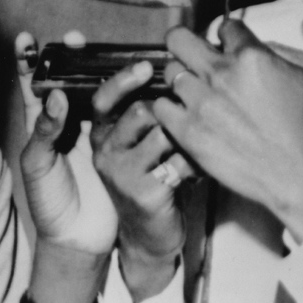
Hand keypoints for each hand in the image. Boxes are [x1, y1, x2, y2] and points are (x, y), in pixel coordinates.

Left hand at [16, 33, 117, 258]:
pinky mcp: (121, 147)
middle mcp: (72, 122)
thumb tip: (56, 97)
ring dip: (115, 76)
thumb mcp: (37, 167)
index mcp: (46, 124)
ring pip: (106, 95)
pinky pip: (130, 121)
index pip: (34, 86)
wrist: (79, 239)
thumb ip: (43, 131)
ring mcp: (98, 132)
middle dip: (80, 58)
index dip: (29, 61)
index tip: (26, 38)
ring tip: (126, 61)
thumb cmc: (49, 203)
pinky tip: (148, 88)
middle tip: (81, 39)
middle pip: (77, 81)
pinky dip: (139, 102)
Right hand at [90, 62, 194, 269]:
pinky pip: (180, 161)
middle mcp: (106, 152)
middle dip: (173, 110)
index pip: (104, 99)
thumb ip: (143, 116)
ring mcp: (122, 174)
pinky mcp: (144, 193)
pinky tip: (202, 169)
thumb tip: (172, 73)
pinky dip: (198, 162)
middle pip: (141, 111)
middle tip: (195, 116)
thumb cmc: (150, 179)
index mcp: (101, 136)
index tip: (148, 66)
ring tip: (201, 144)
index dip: (123, 80)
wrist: (148, 236)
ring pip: (164, 134)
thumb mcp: (138, 147)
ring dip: (189, 137)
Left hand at [153, 19, 302, 241]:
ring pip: (169, 73)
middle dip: (185, 42)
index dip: (227, 36)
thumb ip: (285, 49)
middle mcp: (220, 74)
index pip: (224, 27)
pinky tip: (183, 114)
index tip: (228, 47)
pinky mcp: (188, 132)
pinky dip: (169, 108)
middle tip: (192, 55)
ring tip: (194, 92)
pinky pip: (160, 107)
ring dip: (181, 79)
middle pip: (178, 39)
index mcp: (251, 55)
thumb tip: (260, 46)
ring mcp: (200, 103)